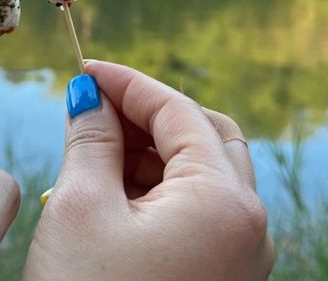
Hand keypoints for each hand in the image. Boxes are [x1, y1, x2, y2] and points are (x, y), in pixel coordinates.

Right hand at [24, 61, 273, 280]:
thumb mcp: (81, 208)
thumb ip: (91, 138)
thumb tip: (87, 94)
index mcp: (224, 202)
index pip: (177, 110)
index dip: (128, 82)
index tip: (87, 68)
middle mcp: (246, 224)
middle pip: (203, 133)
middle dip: (147, 112)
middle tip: (95, 105)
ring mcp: (236, 252)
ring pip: (200, 169)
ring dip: (149, 147)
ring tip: (95, 142)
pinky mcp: (217, 271)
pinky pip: (194, 206)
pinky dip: (156, 184)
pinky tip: (112, 182)